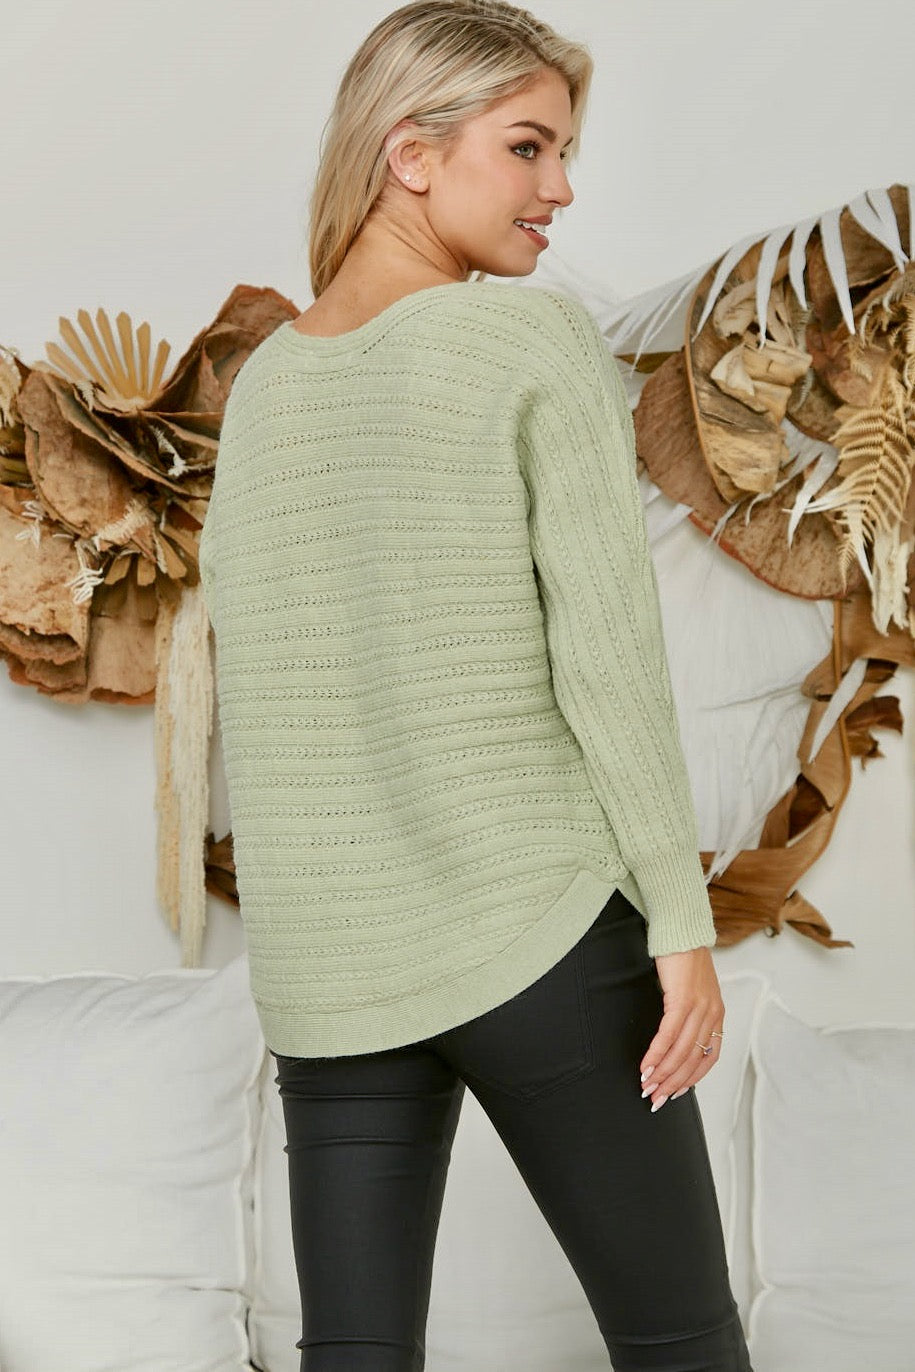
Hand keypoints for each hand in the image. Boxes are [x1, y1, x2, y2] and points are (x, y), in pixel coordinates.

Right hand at [638, 946, 723, 1111]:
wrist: (681, 929)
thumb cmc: (683, 957)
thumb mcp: (692, 989)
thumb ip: (688, 1012)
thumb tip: (674, 1037)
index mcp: (717, 1013)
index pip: (709, 1057)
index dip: (692, 1078)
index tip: (675, 1092)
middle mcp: (712, 1013)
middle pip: (694, 1059)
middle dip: (673, 1083)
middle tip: (656, 1098)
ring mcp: (699, 1007)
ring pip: (682, 1051)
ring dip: (663, 1073)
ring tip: (647, 1086)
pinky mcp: (683, 999)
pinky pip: (669, 1034)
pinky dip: (657, 1053)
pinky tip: (646, 1064)